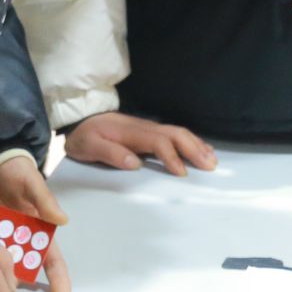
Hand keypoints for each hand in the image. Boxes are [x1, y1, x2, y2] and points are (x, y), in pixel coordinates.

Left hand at [0, 155, 71, 291]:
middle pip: (25, 268)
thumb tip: (63, 221)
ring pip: (3, 267)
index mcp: (37, 226)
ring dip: (1, 282)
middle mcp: (19, 236)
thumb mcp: (30, 180)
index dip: (57, 276)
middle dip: (24, 289)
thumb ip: (44, 200)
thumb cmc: (13, 166)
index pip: (50, 256)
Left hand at [65, 111, 217, 175]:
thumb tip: (135, 164)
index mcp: (131, 133)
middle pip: (175, 134)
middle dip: (194, 149)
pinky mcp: (149, 131)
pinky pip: (174, 133)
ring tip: (212, 159)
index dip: (172, 157)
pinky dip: (191, 140)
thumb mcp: (89, 146)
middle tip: (210, 166)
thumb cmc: (84, 135)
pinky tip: (200, 149)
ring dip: (196, 144)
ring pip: (178, 132)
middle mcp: (144, 128)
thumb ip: (111, 154)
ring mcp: (148, 128)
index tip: (182, 174)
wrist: (80, 117)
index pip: (159, 142)